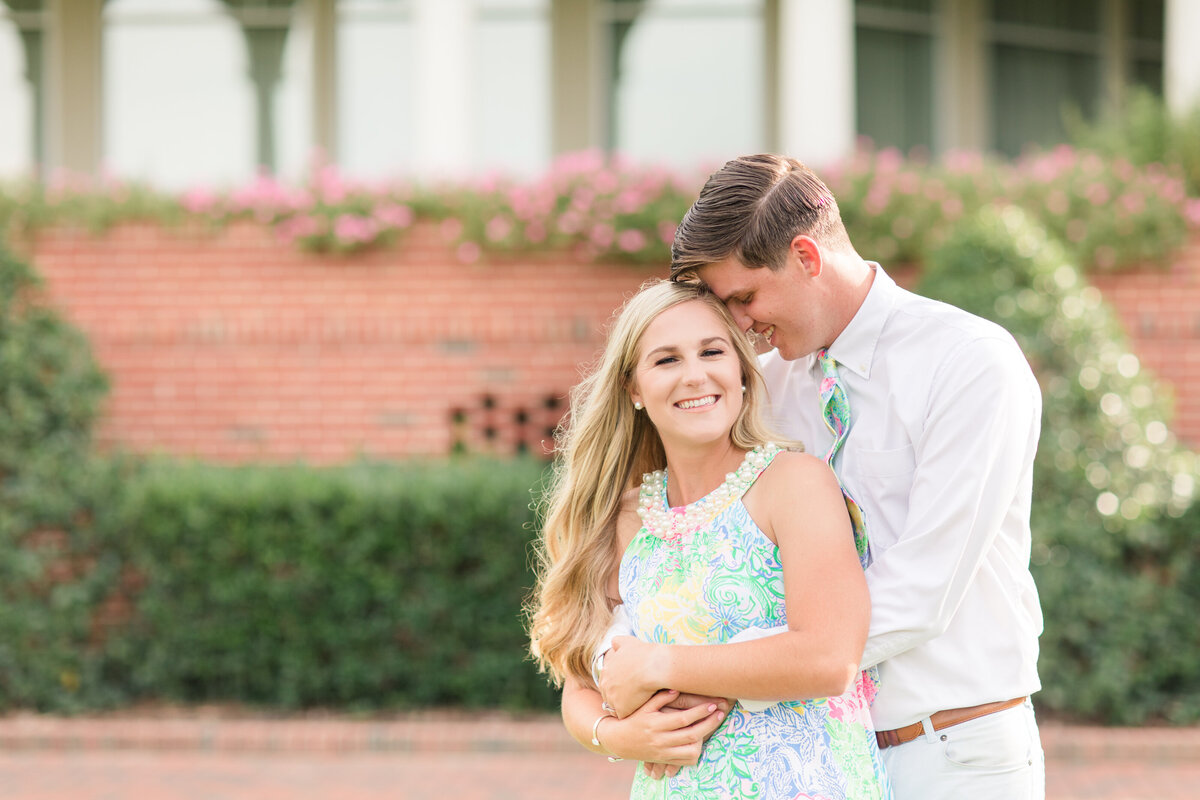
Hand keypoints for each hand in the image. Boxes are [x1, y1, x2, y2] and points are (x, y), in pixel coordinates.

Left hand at [599, 635, 662, 717]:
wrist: (653, 667)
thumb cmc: (643, 654)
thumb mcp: (628, 642)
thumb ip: (618, 642)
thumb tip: (614, 642)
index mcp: (605, 671)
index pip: (609, 682)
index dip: (620, 684)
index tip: (631, 684)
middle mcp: (605, 685)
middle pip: (610, 695)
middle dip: (620, 696)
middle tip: (635, 695)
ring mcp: (612, 699)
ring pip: (617, 706)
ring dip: (626, 705)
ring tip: (640, 703)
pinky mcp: (621, 710)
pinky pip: (625, 715)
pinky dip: (633, 713)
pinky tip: (642, 708)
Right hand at [603, 689, 725, 773]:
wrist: (619, 740)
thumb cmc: (634, 719)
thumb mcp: (644, 706)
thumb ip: (661, 697)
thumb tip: (677, 687)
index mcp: (656, 724)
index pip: (683, 719)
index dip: (700, 712)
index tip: (712, 704)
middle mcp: (660, 740)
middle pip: (692, 734)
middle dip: (709, 723)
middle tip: (720, 713)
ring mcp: (663, 752)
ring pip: (691, 750)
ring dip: (705, 739)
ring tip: (711, 726)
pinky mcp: (665, 760)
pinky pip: (685, 761)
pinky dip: (696, 752)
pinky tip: (700, 741)